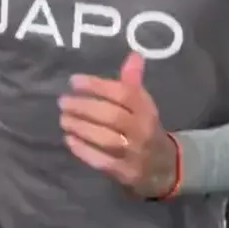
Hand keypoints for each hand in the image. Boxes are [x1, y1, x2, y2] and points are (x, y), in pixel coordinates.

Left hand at [58, 52, 178, 197]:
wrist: (165, 167)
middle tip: (62, 102)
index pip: (124, 93)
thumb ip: (133, 82)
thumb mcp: (143, 106)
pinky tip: (70, 140)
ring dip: (80, 127)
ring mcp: (135, 153)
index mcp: (146, 109)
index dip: (97, 85)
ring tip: (63, 119)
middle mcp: (142, 130)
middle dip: (84, 107)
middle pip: (112, 115)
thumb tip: (133, 55)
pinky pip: (102, 161)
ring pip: (105, 139)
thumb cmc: (145, 129)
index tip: (74, 81)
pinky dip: (84, 150)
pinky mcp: (126, 173)